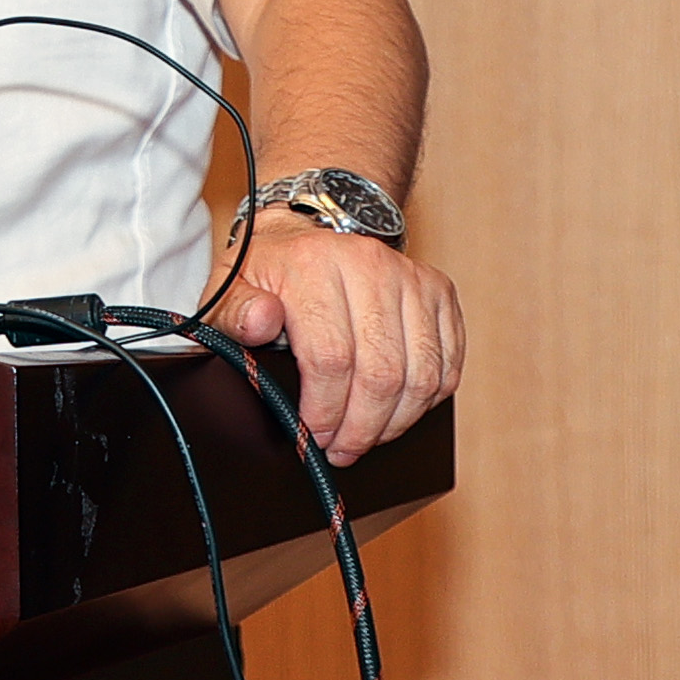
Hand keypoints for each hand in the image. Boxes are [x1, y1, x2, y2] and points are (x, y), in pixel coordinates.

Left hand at [209, 216, 462, 465]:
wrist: (307, 230)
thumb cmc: (269, 269)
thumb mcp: (231, 287)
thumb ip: (234, 312)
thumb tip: (259, 323)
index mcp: (313, 264)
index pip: (331, 357)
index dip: (326, 409)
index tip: (314, 436)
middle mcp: (368, 264)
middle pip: (381, 372)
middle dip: (362, 426)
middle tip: (343, 449)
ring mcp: (410, 276)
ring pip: (422, 373)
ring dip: (397, 420)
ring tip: (368, 437)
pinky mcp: (438, 290)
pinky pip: (448, 362)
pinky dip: (427, 399)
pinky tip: (398, 412)